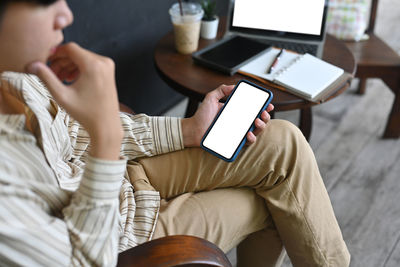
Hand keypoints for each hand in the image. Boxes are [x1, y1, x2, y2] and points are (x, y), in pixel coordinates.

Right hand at [26, 42, 122, 159]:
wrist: (106, 125)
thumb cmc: (85, 113)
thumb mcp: (62, 95)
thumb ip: (46, 77)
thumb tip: (32, 64)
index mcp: (93, 65)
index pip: (70, 48)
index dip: (56, 53)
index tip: (46, 62)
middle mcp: (103, 62)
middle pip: (76, 53)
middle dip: (61, 62)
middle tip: (51, 74)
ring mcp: (108, 66)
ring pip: (83, 58)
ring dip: (69, 66)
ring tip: (59, 79)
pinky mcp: (109, 72)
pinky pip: (90, 63)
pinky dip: (79, 69)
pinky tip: (70, 80)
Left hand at [182, 84, 273, 146]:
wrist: (193, 129)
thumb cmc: (201, 116)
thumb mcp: (211, 98)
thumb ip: (221, 90)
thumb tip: (234, 86)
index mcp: (236, 111)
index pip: (253, 109)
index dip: (264, 107)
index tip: (268, 104)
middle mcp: (239, 122)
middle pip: (259, 120)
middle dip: (265, 116)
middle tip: (262, 113)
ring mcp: (238, 133)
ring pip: (256, 131)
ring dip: (261, 126)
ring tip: (256, 121)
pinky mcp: (234, 142)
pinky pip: (247, 142)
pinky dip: (251, 138)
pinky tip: (248, 133)